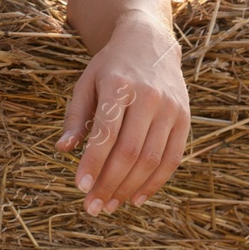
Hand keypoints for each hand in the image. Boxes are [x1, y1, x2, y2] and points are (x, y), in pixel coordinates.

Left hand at [56, 14, 189, 213]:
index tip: (80, 186)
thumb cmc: (111, 66)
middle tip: (93, 206)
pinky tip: (136, 198)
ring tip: (110, 205)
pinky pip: (172, 158)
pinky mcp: (185, 119)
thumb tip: (63, 149)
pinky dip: (155, 182)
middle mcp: (148, 98)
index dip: (93, 163)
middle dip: (109, 183)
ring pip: (151, 159)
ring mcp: (170, 109)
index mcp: (119, 86)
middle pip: (130, 152)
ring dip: (130, 188)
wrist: (150, 43)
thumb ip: (76, 116)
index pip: (106, 133)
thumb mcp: (86, 82)